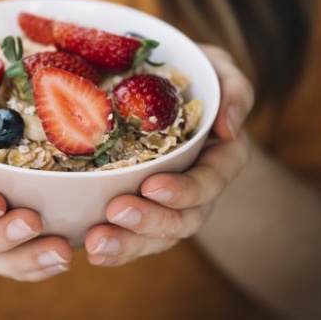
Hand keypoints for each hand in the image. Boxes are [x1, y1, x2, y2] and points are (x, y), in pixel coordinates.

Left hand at [84, 45, 254, 265]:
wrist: (169, 96)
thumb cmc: (195, 79)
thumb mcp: (219, 72)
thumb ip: (233, 90)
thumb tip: (229, 127)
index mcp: (220, 159)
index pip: (209, 182)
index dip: (184, 190)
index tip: (152, 185)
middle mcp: (198, 190)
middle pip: (182, 220)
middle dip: (150, 220)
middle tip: (116, 211)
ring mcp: (169, 206)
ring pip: (155, 237)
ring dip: (127, 243)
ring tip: (96, 242)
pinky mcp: (141, 211)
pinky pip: (131, 239)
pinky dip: (113, 248)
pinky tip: (87, 249)